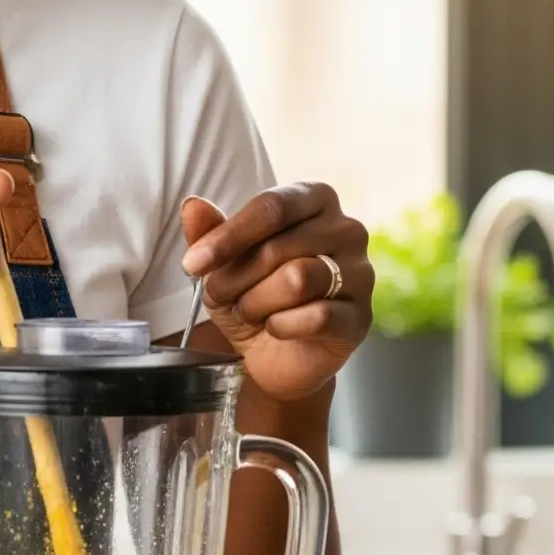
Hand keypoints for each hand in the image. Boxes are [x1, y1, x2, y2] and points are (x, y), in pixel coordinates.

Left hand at [182, 184, 371, 402]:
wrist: (276, 355)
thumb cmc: (252, 294)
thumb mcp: (222, 263)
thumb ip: (208, 232)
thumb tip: (192, 205)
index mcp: (314, 200)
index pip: (272, 206)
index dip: (228, 237)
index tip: (192, 264)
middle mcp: (347, 229)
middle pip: (278, 247)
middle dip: (235, 279)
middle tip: (221, 296)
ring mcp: (361, 273)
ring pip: (297, 280)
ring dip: (256, 303)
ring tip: (248, 312)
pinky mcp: (361, 316)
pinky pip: (316, 317)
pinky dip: (281, 326)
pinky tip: (274, 328)